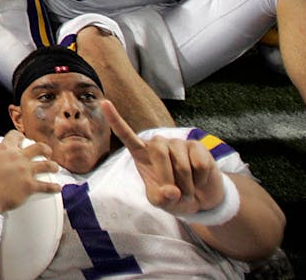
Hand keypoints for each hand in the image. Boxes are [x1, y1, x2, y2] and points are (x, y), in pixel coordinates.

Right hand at [0, 130, 60, 212]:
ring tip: (55, 167)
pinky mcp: (30, 187)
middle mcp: (18, 158)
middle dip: (44, 149)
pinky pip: (47, 186)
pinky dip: (54, 187)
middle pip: (39, 147)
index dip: (19, 136)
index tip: (21, 139)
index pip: (15, 136)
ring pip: (47, 165)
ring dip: (53, 166)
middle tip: (46, 152)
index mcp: (5, 149)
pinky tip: (58, 188)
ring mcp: (26, 172)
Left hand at [103, 100, 226, 215]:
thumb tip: (171, 191)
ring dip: (186, 184)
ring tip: (187, 190)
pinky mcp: (196, 146)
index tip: (104, 103)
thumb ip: (160, 199)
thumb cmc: (174, 197)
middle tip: (176, 195)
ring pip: (182, 163)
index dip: (115, 120)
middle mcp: (158, 144)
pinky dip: (200, 179)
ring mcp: (177, 143)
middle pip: (159, 153)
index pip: (126, 135)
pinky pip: (199, 164)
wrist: (200, 199)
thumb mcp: (161, 203)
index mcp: (141, 154)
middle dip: (167, 177)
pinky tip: (199, 180)